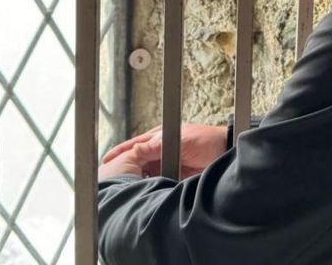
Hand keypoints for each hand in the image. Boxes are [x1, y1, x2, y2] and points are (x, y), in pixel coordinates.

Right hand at [99, 124, 227, 179]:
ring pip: (146, 173)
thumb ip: (158, 145)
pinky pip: (158, 182)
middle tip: (110, 179)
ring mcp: (167, 163)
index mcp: (158, 138)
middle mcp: (159, 151)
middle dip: (125, 169)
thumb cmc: (206, 140)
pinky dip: (151, 187)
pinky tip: (143, 193)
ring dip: (137, 179)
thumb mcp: (182, 140)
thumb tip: (136, 148)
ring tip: (123, 189)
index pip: (134, 145)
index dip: (119, 152)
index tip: (105, 160)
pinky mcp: (175, 176)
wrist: (225, 152)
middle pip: (137, 161)